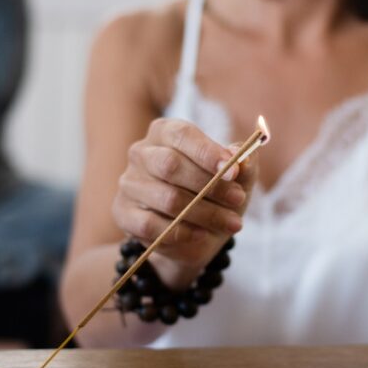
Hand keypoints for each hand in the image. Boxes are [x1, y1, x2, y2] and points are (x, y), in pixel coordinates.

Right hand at [112, 118, 257, 283]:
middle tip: (238, 199)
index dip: (208, 152)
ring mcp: (129, 183)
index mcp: (165, 133)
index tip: (234, 171)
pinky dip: (181, 232)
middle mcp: (142, 153)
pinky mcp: (123, 213)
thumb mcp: (238, 178)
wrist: (197, 234)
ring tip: (232, 223)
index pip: (182, 135)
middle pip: (170, 165)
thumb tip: (243, 158)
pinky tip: (201, 234)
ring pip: (166, 198)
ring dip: (205, 213)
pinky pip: (150, 225)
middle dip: (210, 185)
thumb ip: (244, 163)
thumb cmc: (216, 195)